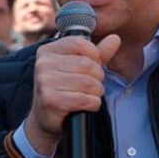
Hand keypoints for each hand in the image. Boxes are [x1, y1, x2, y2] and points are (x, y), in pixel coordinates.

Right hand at [25, 34, 120, 155]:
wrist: (46, 119)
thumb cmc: (64, 89)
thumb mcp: (80, 68)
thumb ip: (98, 53)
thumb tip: (115, 38)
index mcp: (47, 51)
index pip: (81, 43)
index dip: (94, 56)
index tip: (92, 67)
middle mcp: (43, 64)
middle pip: (87, 65)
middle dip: (97, 78)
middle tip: (91, 86)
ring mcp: (45, 82)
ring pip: (89, 83)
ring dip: (96, 92)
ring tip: (88, 96)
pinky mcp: (51, 100)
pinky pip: (85, 100)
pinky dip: (92, 104)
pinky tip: (86, 105)